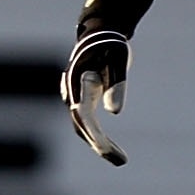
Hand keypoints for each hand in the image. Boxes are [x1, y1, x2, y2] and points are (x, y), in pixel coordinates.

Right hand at [65, 31, 129, 164]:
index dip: (94, 134)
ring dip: (99, 145)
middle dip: (99, 146)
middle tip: (122, 161)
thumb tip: (115, 113)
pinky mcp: (82, 100)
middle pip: (81, 126)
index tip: (107, 149)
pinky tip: (111, 147)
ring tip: (120, 160)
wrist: (99, 33)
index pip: (83, 115)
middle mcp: (72, 92)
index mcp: (79, 82)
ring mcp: (75, 97)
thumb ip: (117, 85)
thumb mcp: (118, 62)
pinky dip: (98, 137)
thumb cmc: (111, 45)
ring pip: (83, 128)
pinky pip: (87, 124)